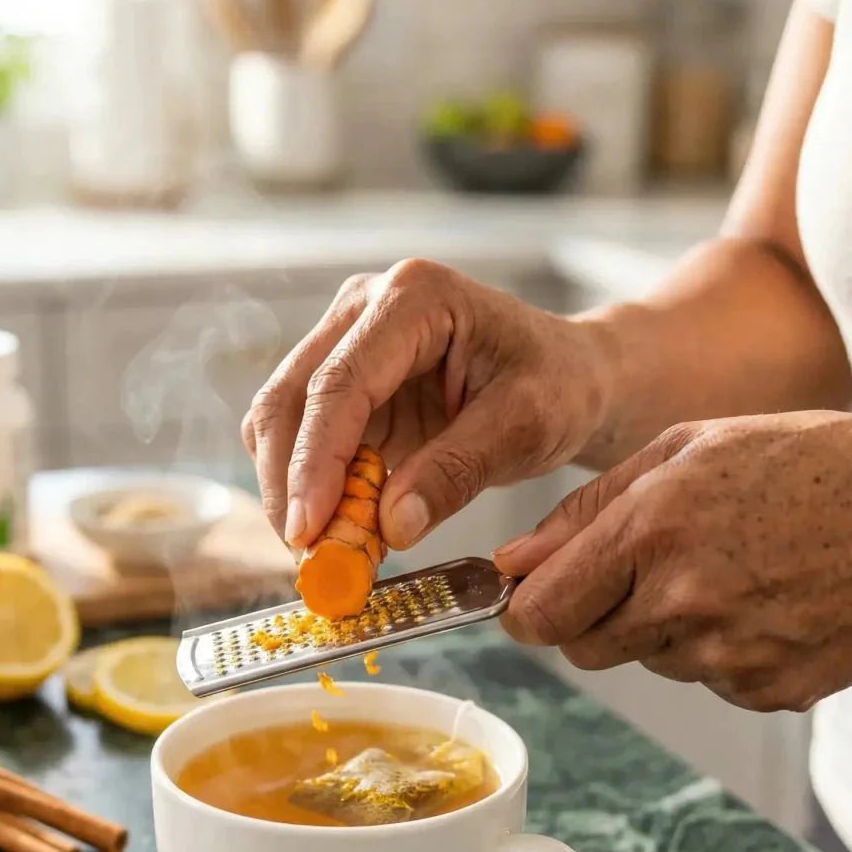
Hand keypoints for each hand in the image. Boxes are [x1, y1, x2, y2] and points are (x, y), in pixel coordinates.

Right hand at [241, 259, 610, 548]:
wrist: (572, 376)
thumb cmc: (559, 385)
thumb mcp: (525, 428)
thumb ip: (456, 473)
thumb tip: (388, 527)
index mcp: (415, 297)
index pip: (340, 382)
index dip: (314, 460)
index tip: (308, 528)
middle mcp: (365, 309)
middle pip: (289, 397)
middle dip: (288, 481)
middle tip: (308, 554)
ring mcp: (346, 343)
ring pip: (279, 420)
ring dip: (289, 488)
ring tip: (326, 548)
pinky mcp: (344, 385)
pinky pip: (301, 440)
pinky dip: (307, 488)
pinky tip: (337, 526)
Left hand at [494, 412, 851, 711]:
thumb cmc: (811, 464)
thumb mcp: (686, 448)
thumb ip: (584, 511)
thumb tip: (514, 565)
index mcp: (652, 529)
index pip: (539, 613)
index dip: (525, 610)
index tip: (531, 600)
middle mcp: (682, 602)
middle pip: (581, 649)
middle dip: (592, 616)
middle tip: (645, 570)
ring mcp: (727, 656)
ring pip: (646, 662)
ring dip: (661, 628)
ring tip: (725, 572)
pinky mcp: (766, 691)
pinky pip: (705, 682)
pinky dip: (718, 651)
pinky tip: (762, 601)